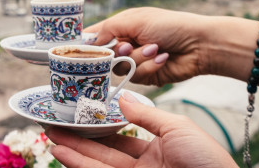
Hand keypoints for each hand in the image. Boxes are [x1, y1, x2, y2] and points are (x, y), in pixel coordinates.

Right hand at [47, 91, 235, 167]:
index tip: (81, 113)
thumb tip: (121, 97)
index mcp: (159, 146)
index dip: (101, 124)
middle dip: (80, 137)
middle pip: (104, 149)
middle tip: (56, 124)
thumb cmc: (207, 159)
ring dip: (73, 151)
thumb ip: (145, 115)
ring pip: (97, 162)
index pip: (123, 133)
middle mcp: (144, 163)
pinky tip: (62, 154)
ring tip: (50, 137)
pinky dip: (79, 164)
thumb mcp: (176, 127)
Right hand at [85, 8, 209, 85]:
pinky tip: (162, 57)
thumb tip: (91, 42)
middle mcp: (125, 43)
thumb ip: (109, 28)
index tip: (74, 49)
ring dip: (138, 58)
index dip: (84, 43)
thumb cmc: (169, 25)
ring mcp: (134, 60)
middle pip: (103, 56)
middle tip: (128, 45)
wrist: (199, 45)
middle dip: (118, 51)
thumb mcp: (135, 19)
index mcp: (121, 25)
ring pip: (119, 68)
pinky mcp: (146, 75)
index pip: (94, 34)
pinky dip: (149, 66)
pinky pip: (136, 76)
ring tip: (155, 48)